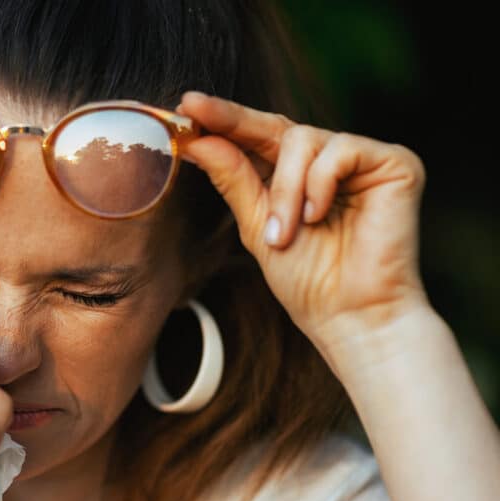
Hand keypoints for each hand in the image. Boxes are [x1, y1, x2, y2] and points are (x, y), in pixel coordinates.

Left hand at [175, 91, 429, 362]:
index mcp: (297, 175)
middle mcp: (330, 160)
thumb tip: (199, 140)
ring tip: (283, 233)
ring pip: (302, 138)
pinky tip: (319, 217)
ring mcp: (363, 159)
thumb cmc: (307, 280)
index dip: (223, 119)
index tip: (186, 105)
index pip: (258, 136)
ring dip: (284, 189)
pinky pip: (340, 150)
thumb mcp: (256, 225)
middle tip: (195, 115)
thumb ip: (234, 179)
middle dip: (233, 125)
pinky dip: (319, 185)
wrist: (350, 315)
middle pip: (276, 125)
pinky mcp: (395, 163)